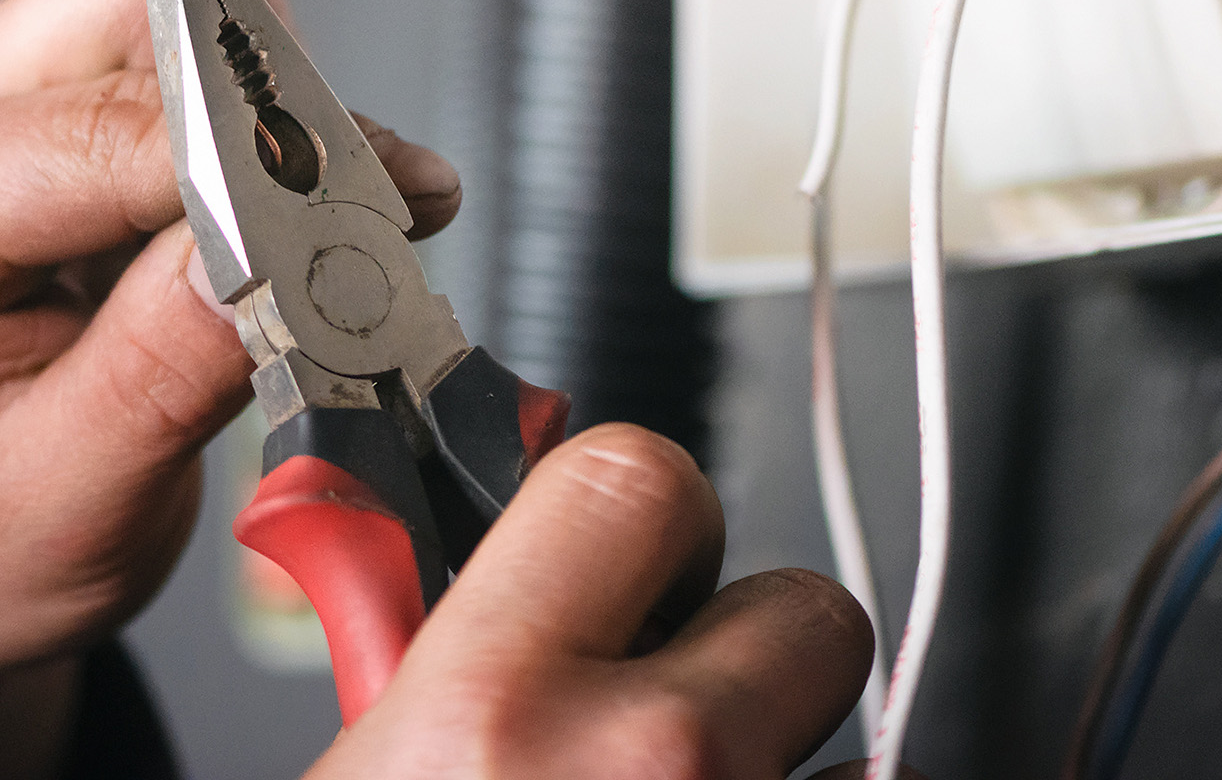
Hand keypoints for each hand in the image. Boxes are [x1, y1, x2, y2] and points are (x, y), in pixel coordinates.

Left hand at [0, 0, 459, 779]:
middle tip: (352, 214)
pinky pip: (187, 7)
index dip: (273, 164)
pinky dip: (262, 83)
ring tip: (308, 214)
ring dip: (272, 83)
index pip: (128, 124)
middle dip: (274, 92)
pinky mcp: (47, 74)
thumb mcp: (68, 503)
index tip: (380, 224)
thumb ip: (172, 362)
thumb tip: (296, 229)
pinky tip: (280, 187)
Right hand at [311, 423, 872, 779]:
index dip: (636, 495)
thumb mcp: (367, 751)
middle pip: (803, 603)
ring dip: (775, 744)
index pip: (641, 472)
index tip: (621, 532)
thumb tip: (490, 536)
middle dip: (740, 634)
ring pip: (853, 734)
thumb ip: (433, 631)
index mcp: (496, 705)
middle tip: (668, 684)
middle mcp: (649, 772)